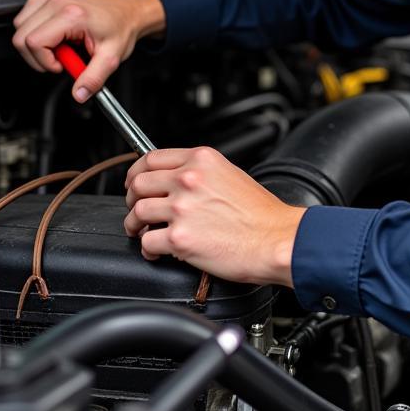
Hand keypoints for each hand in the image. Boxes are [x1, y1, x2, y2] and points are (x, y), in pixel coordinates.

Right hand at [12, 0, 164, 100]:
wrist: (127, 12)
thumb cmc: (120, 28)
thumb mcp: (110, 58)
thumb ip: (93, 79)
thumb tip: (79, 94)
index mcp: (72, 15)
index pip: (33, 42)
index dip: (44, 61)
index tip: (62, 65)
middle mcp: (58, 3)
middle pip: (21, 36)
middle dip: (37, 55)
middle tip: (61, 59)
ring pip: (20, 26)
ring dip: (34, 43)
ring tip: (60, 47)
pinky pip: (26, 17)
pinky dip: (34, 30)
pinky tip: (54, 36)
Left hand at [124, 146, 305, 285]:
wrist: (277, 240)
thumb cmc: (262, 215)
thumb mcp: (231, 175)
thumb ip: (202, 173)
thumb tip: (177, 181)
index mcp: (202, 161)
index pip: (151, 158)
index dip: (136, 172)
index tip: (134, 182)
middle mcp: (189, 180)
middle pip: (139, 184)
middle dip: (132, 199)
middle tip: (136, 210)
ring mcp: (182, 208)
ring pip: (138, 212)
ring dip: (135, 225)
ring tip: (142, 232)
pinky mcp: (180, 238)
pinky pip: (147, 242)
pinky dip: (147, 249)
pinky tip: (157, 251)